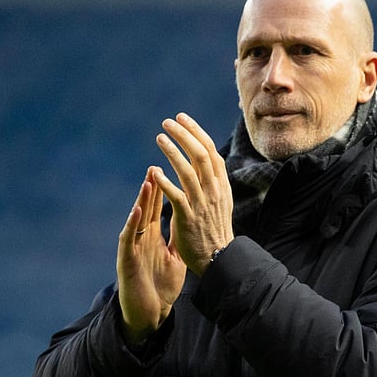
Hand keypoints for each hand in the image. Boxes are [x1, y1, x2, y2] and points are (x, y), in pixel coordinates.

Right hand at [116, 171, 184, 343]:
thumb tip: (188, 221)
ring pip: (136, 220)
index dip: (163, 190)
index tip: (170, 170)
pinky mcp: (127, 261)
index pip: (157, 208)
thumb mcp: (174, 258)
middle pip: (146, 208)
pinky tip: (136, 211)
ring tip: (148, 181)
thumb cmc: (159, 287)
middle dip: (152, 187)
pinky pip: (128, 240)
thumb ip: (177, 239)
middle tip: (156, 164)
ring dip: (141, 201)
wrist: (148, 313)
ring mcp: (133, 248)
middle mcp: (141, 238)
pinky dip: (131, 225)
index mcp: (152, 237)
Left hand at [151, 113, 234, 274]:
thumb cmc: (214, 229)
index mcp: (221, 185)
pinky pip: (177, 196)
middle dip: (184, 135)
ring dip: (173, 152)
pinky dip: (166, 182)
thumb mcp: (221, 201)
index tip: (182, 118)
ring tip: (159, 138)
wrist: (219, 258)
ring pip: (188, 172)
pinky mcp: (189, 218)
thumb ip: (213, 180)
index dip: (196, 132)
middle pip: (201, 155)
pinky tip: (154, 172)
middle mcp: (214, 191)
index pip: (210, 151)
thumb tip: (205, 158)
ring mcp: (202, 204)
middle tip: (167, 122)